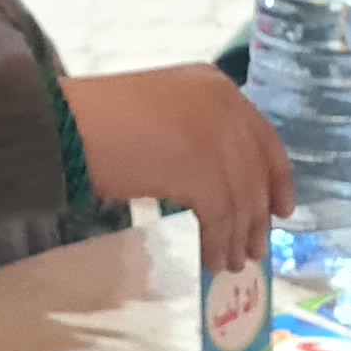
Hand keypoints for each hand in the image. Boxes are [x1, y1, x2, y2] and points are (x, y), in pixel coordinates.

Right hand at [63, 66, 293, 270]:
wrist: (67, 126)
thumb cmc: (98, 119)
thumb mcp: (162, 112)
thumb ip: (196, 133)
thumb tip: (218, 184)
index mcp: (216, 86)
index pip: (264, 136)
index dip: (277, 176)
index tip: (282, 208)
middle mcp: (224, 106)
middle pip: (256, 172)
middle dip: (258, 216)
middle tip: (257, 248)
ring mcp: (216, 137)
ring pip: (241, 198)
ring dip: (238, 236)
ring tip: (231, 263)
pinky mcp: (202, 171)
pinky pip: (220, 217)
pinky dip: (217, 242)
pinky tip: (211, 260)